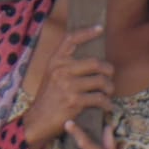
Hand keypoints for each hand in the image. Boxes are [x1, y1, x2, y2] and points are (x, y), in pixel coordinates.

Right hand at [22, 26, 113, 148]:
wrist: (38, 120)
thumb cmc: (50, 98)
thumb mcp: (53, 76)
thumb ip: (67, 65)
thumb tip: (93, 59)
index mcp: (55, 61)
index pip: (71, 39)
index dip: (87, 32)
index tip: (100, 28)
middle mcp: (61, 70)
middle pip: (96, 63)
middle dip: (108, 71)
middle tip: (109, 77)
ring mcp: (67, 85)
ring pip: (101, 81)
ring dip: (109, 88)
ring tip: (107, 93)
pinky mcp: (74, 101)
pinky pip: (100, 98)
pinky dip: (107, 103)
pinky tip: (106, 105)